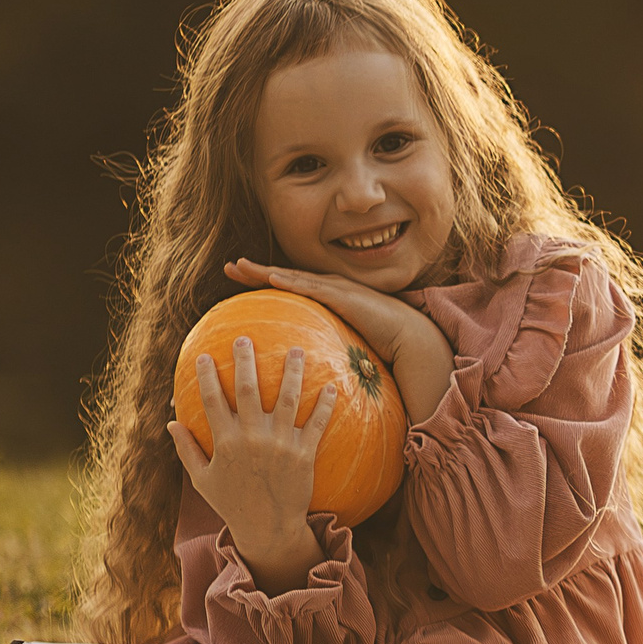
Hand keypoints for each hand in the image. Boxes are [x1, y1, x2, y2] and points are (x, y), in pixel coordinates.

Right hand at [167, 336, 336, 592]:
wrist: (268, 529)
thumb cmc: (232, 503)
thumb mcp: (202, 479)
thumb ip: (186, 449)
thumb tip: (170, 422)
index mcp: (224, 442)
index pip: (211, 400)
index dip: (207, 376)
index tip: (205, 355)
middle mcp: (251, 438)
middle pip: (247, 390)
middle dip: (245, 361)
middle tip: (246, 338)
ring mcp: (279, 444)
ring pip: (287, 399)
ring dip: (292, 371)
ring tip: (297, 349)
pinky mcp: (304, 454)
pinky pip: (317, 423)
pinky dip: (325, 403)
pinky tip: (330, 384)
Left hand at [224, 257, 454, 417]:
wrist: (412, 339)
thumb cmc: (385, 349)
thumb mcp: (348, 351)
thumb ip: (330, 355)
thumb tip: (311, 377)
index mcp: (329, 301)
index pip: (292, 289)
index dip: (265, 283)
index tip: (239, 282)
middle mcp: (330, 290)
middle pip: (287, 277)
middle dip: (257, 271)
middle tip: (231, 266)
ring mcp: (337, 290)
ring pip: (294, 277)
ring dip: (266, 271)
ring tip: (240, 266)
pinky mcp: (344, 296)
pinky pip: (312, 287)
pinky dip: (291, 281)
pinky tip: (272, 278)